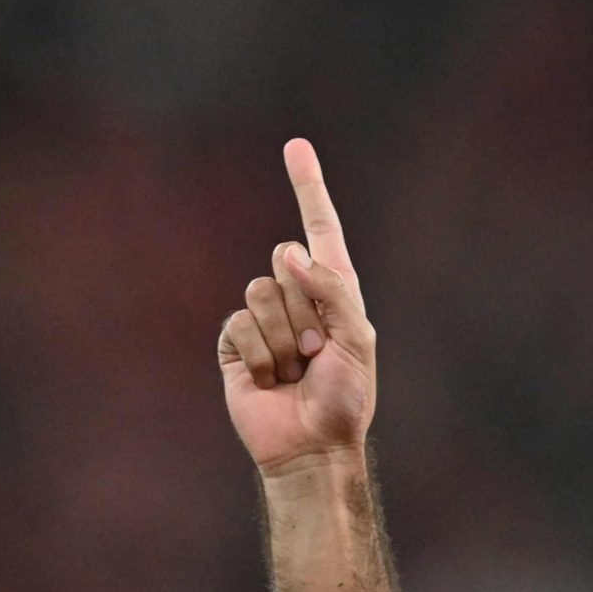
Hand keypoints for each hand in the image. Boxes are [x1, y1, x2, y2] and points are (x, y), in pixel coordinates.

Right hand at [218, 138, 378, 474]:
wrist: (311, 446)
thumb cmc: (345, 397)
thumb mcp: (357, 338)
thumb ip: (332, 289)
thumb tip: (289, 253)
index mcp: (333, 289)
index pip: (319, 228)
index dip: (308, 186)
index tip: (295, 145)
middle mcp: (297, 296)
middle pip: (284, 262)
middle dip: (306, 310)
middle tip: (317, 353)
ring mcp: (264, 318)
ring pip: (260, 292)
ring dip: (284, 338)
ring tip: (296, 370)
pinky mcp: (234, 343)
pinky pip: (239, 324)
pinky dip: (259, 355)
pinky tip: (269, 381)